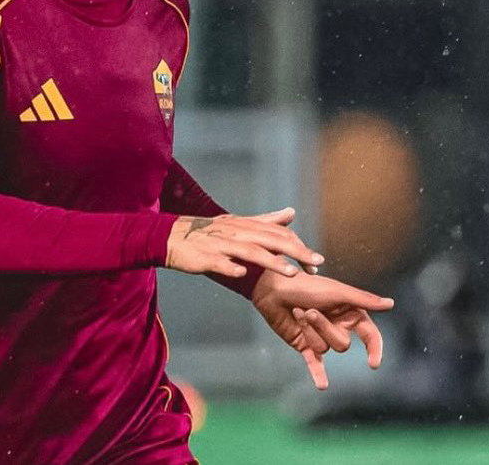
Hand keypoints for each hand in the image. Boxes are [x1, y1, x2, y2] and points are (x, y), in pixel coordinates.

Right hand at [164, 209, 323, 279]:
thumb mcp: (239, 224)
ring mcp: (220, 245)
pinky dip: (231, 267)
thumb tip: (291, 213)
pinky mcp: (204, 258)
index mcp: (246, 225)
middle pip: (270, 240)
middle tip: (315, 265)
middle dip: (295, 252)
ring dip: (270, 261)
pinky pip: (219, 263)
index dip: (299, 246)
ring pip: (249, 251)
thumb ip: (266, 220)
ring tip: (290, 272)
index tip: (317, 262)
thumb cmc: (208, 233)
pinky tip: (242, 273)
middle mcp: (236, 232)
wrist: (171, 236)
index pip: (279, 234)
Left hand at [251, 269, 393, 389]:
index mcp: (349, 313)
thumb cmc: (305, 285)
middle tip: (309, 310)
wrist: (273, 289)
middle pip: (342, 344)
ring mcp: (321, 337)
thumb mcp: (336, 291)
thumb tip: (391, 304)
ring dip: (310, 332)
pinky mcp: (304, 345)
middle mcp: (337, 326)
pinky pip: (315, 363)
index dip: (374, 349)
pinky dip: (318, 374)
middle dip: (325, 328)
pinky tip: (322, 386)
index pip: (370, 335)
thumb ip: (363, 300)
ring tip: (298, 313)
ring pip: (325, 349)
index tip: (373, 363)